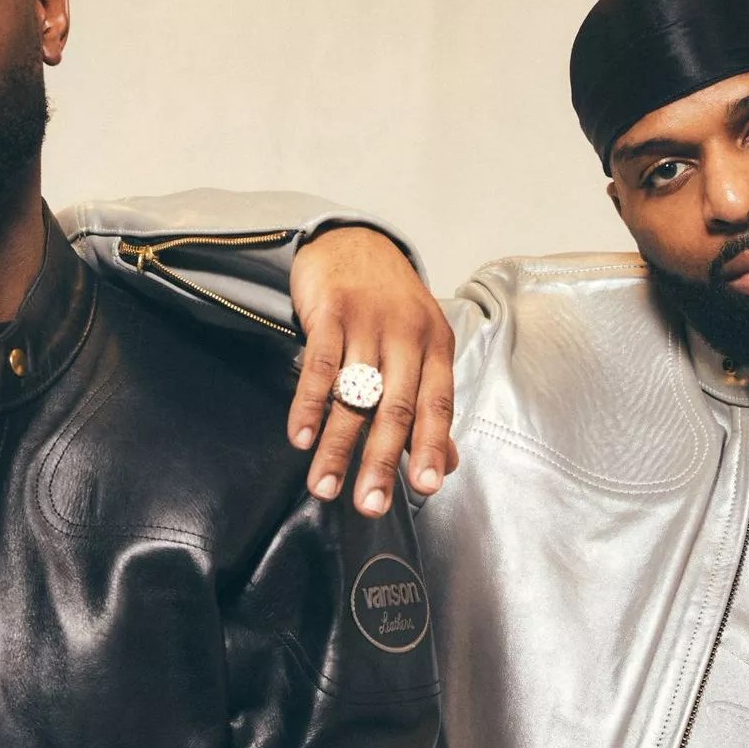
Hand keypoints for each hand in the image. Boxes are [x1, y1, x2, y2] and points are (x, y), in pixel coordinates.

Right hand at [288, 225, 458, 516]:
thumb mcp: (422, 348)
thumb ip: (430, 407)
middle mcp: (406, 335)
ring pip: (354, 395)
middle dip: (382, 461)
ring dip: (338, 446)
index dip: (432, 447)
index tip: (427, 488)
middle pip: (396, 407)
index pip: (437, 404)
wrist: (355, 242)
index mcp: (436, 347)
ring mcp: (368, 322)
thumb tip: (447, 464)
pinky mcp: (330, 313)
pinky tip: (301, 438)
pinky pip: (319, 366)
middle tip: (371, 505)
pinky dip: (309, 405)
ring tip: (325, 488)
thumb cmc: (391, 306)